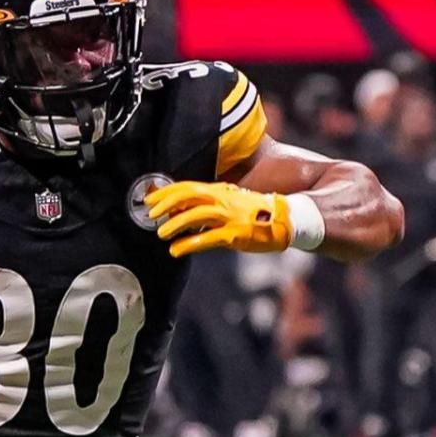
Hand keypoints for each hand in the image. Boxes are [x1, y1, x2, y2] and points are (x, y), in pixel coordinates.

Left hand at [146, 181, 292, 257]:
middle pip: (188, 196)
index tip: (150, 200)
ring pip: (196, 215)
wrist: (286, 219)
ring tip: (161, 234)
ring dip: (175, 224)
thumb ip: (208, 205)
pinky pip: (208, 238)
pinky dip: (189, 244)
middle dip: (166, 204)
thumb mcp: (231, 202)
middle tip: (151, 215)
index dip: (167, 193)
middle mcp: (223, 200)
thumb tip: (180, 212)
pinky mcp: (235, 234)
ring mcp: (230, 216)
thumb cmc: (255, 213)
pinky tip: (177, 250)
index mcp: (220, 191)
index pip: (188, 186)